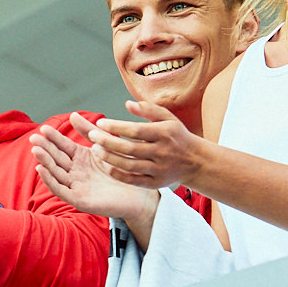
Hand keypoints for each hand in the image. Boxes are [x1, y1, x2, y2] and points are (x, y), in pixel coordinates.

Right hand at [31, 116, 160, 223]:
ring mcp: (76, 186)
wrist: (140, 195)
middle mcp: (75, 172)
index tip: (44, 128)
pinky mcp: (78, 200)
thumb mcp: (105, 147)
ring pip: (56, 173)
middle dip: (45, 148)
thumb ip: (89, 132)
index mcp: (81, 159)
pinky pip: (61, 190)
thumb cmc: (124, 171)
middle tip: (34, 137)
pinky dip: (50, 181)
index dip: (53, 137)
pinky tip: (42, 170)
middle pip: (56, 159)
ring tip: (36, 150)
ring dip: (45, 162)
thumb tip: (72, 114)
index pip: (63, 146)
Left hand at [83, 100, 207, 188]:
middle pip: (130, 149)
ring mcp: (159, 169)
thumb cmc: (176, 136)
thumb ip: (149, 109)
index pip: (136, 130)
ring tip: (95, 150)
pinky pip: (133, 180)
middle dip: (108, 142)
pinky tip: (106, 166)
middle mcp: (162, 152)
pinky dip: (118, 174)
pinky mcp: (156, 183)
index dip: (116, 127)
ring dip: (110, 158)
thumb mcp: (168, 118)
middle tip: (92, 136)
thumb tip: (128, 104)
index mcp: (164, 133)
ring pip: (129, 165)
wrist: (195, 161)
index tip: (100, 123)